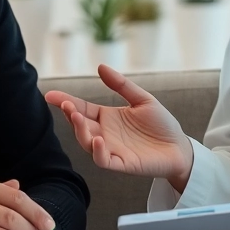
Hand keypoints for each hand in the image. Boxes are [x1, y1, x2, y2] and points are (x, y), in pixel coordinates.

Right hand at [44, 64, 193, 187]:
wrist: (180, 147)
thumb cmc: (161, 124)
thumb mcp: (141, 99)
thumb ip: (121, 85)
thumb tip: (100, 66)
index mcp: (106, 117)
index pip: (81, 108)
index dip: (65, 102)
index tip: (50, 94)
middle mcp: (105, 134)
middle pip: (80, 125)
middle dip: (70, 116)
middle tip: (66, 105)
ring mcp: (112, 149)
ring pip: (87, 143)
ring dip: (80, 132)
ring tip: (78, 118)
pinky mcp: (122, 164)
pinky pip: (104, 160)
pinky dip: (97, 152)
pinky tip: (98, 140)